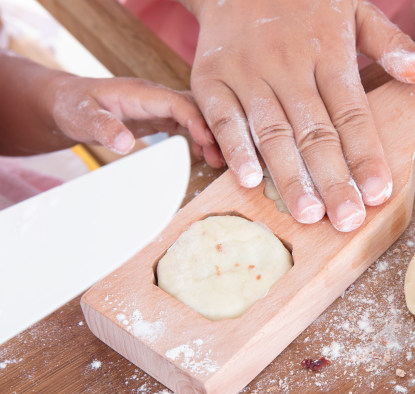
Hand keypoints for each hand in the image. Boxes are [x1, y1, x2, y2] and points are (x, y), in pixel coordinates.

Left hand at [50, 76, 222, 165]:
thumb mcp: (81, 117)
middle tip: (228, 156)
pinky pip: (189, 125)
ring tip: (223, 161)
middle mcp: (157, 97)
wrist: (66, 103)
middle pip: (197, 107)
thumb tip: (124, 143)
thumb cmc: (73, 106)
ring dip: (212, 136)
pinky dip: (202, 139)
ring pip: (197, 117)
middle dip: (215, 129)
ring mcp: (161, 107)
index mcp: (142, 92)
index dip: (197, 120)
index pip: (178, 102)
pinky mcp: (161, 118)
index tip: (210, 141)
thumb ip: (103, 127)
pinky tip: (209, 156)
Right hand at [185, 0, 414, 231]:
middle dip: (333, 179)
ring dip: (289, 175)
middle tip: (347, 219)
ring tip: (308, 214)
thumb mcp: (355, 9)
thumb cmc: (305, 0)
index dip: (366, 154)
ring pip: (272, 131)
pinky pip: (224, 118)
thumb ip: (390, 43)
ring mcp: (247, 73)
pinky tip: (249, 181)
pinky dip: (235, 148)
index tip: (380, 192)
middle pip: (315, 131)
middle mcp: (288, 65)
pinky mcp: (210, 79)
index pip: (352, 113)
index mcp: (328, 51)